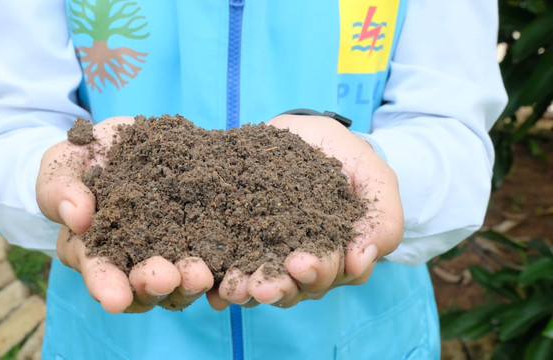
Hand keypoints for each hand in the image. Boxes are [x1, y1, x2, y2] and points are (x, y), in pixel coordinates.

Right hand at [36, 117, 213, 312]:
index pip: (98, 272)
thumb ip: (60, 189)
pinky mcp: (196, 235)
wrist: (127, 142)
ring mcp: (167, 250)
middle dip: (151, 285)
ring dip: (188, 282)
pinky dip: (220, 267)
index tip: (115, 298)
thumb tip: (77, 217)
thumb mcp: (62, 165)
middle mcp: (131, 260)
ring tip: (200, 275)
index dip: (105, 285)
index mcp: (92, 249)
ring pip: (178, 280)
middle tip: (164, 279)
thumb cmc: (84, 157)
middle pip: (141, 285)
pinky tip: (231, 269)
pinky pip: (211, 256)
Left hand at [206, 114, 403, 308]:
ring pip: (260, 283)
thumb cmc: (347, 158)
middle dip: (279, 287)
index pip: (330, 273)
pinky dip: (220, 281)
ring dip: (247, 290)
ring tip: (233, 288)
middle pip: (292, 286)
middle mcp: (303, 263)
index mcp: (337, 255)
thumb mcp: (374, 179)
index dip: (317, 272)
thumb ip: (381, 220)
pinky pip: (230, 267)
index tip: (301, 263)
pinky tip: (210, 288)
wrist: (307, 134)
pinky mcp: (240, 242)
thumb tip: (360, 263)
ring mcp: (270, 256)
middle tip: (262, 286)